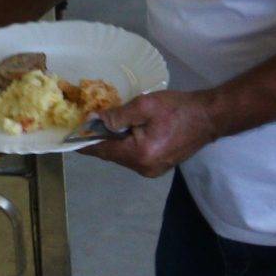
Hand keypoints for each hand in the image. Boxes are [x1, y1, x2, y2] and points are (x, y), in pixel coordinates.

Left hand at [83, 87, 219, 175]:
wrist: (209, 117)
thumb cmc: (178, 109)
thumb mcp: (145, 106)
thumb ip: (118, 115)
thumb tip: (94, 121)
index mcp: (140, 155)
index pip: (102, 150)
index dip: (84, 143)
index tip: (66, 138)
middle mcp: (144, 168)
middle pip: (111, 154)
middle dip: (97, 140)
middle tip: (84, 124)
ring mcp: (152, 169)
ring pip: (121, 156)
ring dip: (111, 142)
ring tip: (101, 125)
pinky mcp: (158, 165)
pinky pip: (133, 156)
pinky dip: (124, 144)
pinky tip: (122, 131)